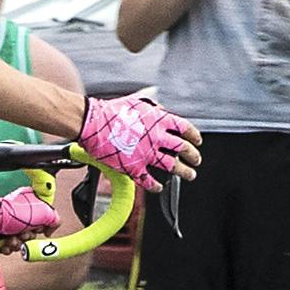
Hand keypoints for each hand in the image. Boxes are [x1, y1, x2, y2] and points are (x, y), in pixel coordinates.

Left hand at [0, 184, 70, 251]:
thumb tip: (51, 231)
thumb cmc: (14, 213)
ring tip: (11, 237)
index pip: (41, 225)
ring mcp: (8, 227)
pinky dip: (7, 247)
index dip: (40, 229)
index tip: (38, 228)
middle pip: (30, 236)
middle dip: (28, 238)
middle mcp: (19, 218)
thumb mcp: (43, 212)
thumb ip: (55, 220)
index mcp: (29, 209)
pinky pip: (7, 248)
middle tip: (22, 233)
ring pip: (19, 244)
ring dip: (17, 244)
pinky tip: (5, 242)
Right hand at [76, 91, 201, 187]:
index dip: (194, 135)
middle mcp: (157, 138)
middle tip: (196, 160)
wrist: (92, 123)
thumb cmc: (110, 111)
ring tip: (190, 175)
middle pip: (183, 149)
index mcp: (159, 120)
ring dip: (184, 172)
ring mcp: (147, 154)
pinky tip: (160, 187)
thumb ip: (152, 107)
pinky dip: (156, 186)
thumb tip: (162, 110)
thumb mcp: (135, 102)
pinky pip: (149, 181)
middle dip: (193, 156)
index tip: (197, 141)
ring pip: (172, 166)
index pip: (185, 128)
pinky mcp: (134, 168)